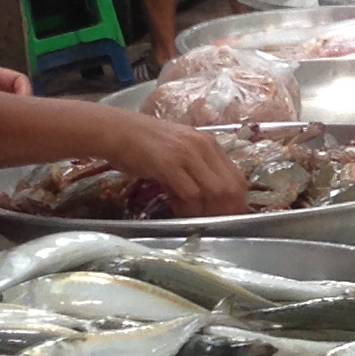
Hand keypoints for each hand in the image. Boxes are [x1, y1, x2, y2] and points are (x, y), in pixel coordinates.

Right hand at [89, 113, 248, 217]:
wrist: (117, 131)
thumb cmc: (144, 145)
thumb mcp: (179, 152)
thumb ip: (195, 171)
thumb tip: (207, 200)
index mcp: (209, 143)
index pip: (237, 178)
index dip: (236, 202)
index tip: (228, 218)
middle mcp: (203, 146)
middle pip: (230, 187)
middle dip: (226, 211)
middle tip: (213, 224)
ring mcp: (187, 154)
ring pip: (214, 191)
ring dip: (206, 212)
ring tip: (193, 218)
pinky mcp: (169, 164)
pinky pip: (191, 193)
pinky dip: (188, 208)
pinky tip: (178, 211)